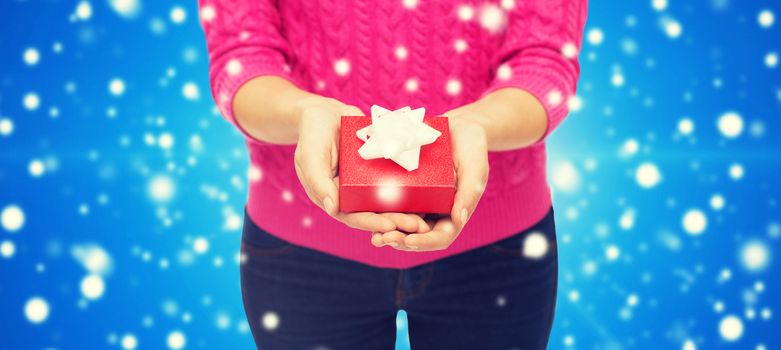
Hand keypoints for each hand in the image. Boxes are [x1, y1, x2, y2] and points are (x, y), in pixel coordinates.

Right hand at [293, 96, 430, 233]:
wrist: (324, 111)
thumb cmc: (312, 134)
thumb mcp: (310, 156)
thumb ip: (318, 182)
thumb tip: (333, 209)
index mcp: (332, 197)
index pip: (352, 216)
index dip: (372, 223)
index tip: (391, 226)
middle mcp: (350, 194)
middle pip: (374, 213)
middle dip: (395, 221)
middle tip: (417, 226)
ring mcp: (364, 182)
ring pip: (387, 201)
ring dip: (405, 210)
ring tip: (425, 216)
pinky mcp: (377, 169)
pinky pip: (393, 181)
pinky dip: (409, 188)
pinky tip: (428, 192)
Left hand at [373, 111, 488, 250]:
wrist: (459, 127)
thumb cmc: (472, 149)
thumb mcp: (475, 170)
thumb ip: (468, 194)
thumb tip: (458, 220)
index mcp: (453, 214)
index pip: (439, 237)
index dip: (423, 242)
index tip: (408, 240)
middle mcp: (435, 212)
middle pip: (416, 235)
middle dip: (399, 240)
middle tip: (382, 239)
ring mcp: (420, 202)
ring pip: (402, 224)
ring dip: (388, 232)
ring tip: (374, 235)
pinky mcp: (406, 189)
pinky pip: (393, 204)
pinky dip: (382, 212)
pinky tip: (367, 213)